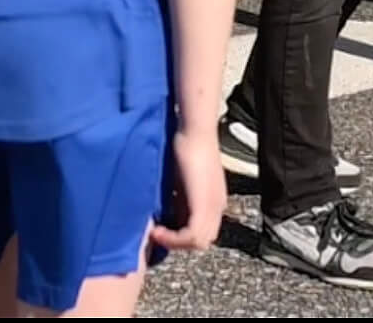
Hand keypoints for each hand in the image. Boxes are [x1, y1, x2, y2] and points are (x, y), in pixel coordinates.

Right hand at [150, 128, 226, 254]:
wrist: (194, 130)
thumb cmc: (185, 146)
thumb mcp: (180, 180)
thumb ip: (176, 199)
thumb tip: (160, 215)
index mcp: (214, 201)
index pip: (201, 232)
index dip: (180, 237)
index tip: (159, 229)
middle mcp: (218, 207)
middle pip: (202, 241)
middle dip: (177, 242)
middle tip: (156, 234)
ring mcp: (213, 207)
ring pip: (198, 242)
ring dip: (174, 242)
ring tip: (155, 233)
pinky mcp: (204, 205)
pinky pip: (192, 236)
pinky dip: (173, 238)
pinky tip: (157, 231)